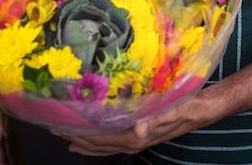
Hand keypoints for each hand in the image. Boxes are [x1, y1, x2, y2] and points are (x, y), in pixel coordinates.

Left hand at [51, 94, 205, 155]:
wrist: (197, 111)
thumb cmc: (183, 107)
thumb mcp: (171, 110)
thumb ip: (155, 120)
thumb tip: (139, 130)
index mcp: (135, 137)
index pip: (100, 139)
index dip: (80, 135)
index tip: (61, 126)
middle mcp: (131, 142)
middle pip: (97, 145)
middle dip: (74, 138)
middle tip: (53, 127)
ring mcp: (134, 140)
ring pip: (102, 145)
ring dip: (82, 141)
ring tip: (64, 135)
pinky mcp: (137, 134)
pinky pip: (110, 141)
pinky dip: (95, 141)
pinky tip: (88, 137)